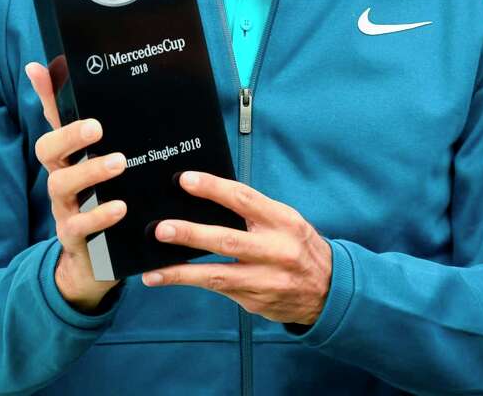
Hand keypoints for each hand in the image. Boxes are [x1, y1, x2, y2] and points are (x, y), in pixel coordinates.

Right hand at [26, 61, 126, 311]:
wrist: (94, 263)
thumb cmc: (99, 202)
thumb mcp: (100, 167)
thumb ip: (95, 141)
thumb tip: (86, 92)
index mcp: (66, 158)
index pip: (53, 120)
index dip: (44, 95)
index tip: (38, 68)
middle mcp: (60, 178)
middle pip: (47, 151)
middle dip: (69, 136)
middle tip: (97, 127)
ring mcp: (63, 208)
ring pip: (60, 185)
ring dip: (89, 171)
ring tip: (119, 162)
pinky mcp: (74, 238)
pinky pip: (79, 225)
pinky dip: (98, 215)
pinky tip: (119, 207)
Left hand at [142, 171, 331, 325]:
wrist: (327, 290)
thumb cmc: (297, 245)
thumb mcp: (284, 220)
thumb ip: (253, 210)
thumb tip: (207, 196)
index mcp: (283, 221)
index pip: (244, 199)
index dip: (214, 188)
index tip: (186, 180)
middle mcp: (275, 251)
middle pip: (227, 240)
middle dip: (191, 234)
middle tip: (162, 229)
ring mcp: (265, 280)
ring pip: (218, 275)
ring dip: (182, 272)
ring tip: (155, 270)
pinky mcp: (255, 302)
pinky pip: (219, 289)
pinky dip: (192, 282)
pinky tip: (168, 278)